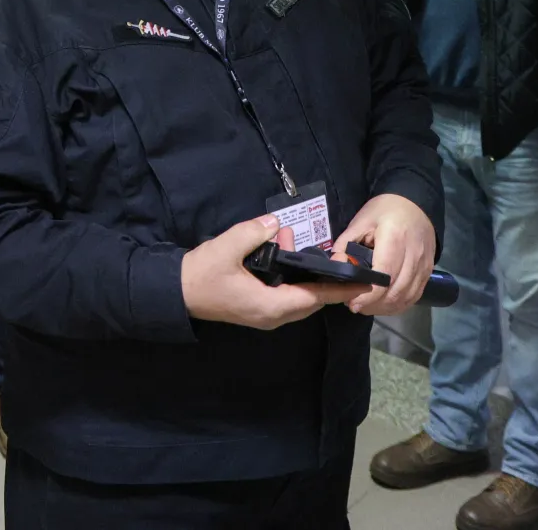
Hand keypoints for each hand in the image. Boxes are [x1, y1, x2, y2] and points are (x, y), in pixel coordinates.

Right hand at [182, 215, 366, 329]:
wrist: (175, 293)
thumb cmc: (201, 275)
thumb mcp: (225, 248)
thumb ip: (253, 233)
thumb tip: (275, 222)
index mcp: (270, 305)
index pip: (314, 297)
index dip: (339, 289)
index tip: (362, 283)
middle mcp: (272, 316)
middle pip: (310, 302)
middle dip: (327, 282)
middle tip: (341, 262)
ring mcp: (264, 315)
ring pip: (298, 299)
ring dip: (306, 278)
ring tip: (303, 247)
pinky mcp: (256, 309)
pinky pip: (285, 297)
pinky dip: (293, 280)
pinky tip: (284, 255)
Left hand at [332, 193, 436, 315]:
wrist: (415, 202)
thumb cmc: (384, 209)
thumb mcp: (361, 220)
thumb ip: (346, 243)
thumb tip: (336, 264)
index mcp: (394, 240)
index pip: (383, 277)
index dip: (368, 295)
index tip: (352, 303)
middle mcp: (413, 255)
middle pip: (396, 292)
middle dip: (374, 305)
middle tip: (355, 306)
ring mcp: (424, 265)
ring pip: (406, 297)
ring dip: (386, 308)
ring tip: (367, 307)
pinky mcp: (429, 271)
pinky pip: (415, 295)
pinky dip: (399, 305)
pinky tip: (384, 305)